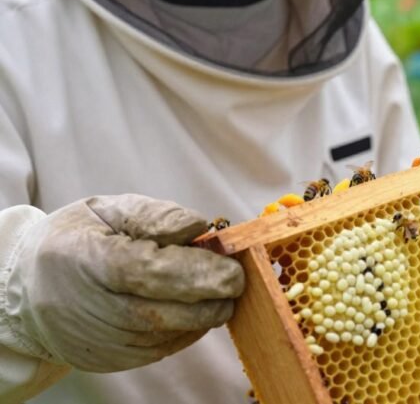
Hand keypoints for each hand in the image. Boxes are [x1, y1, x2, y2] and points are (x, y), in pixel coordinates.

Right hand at [3, 194, 243, 372]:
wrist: (32, 286)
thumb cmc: (80, 239)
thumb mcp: (110, 210)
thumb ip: (156, 215)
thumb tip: (199, 228)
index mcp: (87, 260)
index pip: (147, 271)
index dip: (195, 272)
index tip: (232, 267)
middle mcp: (90, 307)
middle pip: (162, 311)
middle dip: (210, 297)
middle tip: (236, 280)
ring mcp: (100, 340)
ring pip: (168, 334)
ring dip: (203, 313)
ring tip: (217, 289)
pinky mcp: (111, 359)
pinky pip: (163, 347)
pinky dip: (187, 328)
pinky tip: (193, 307)